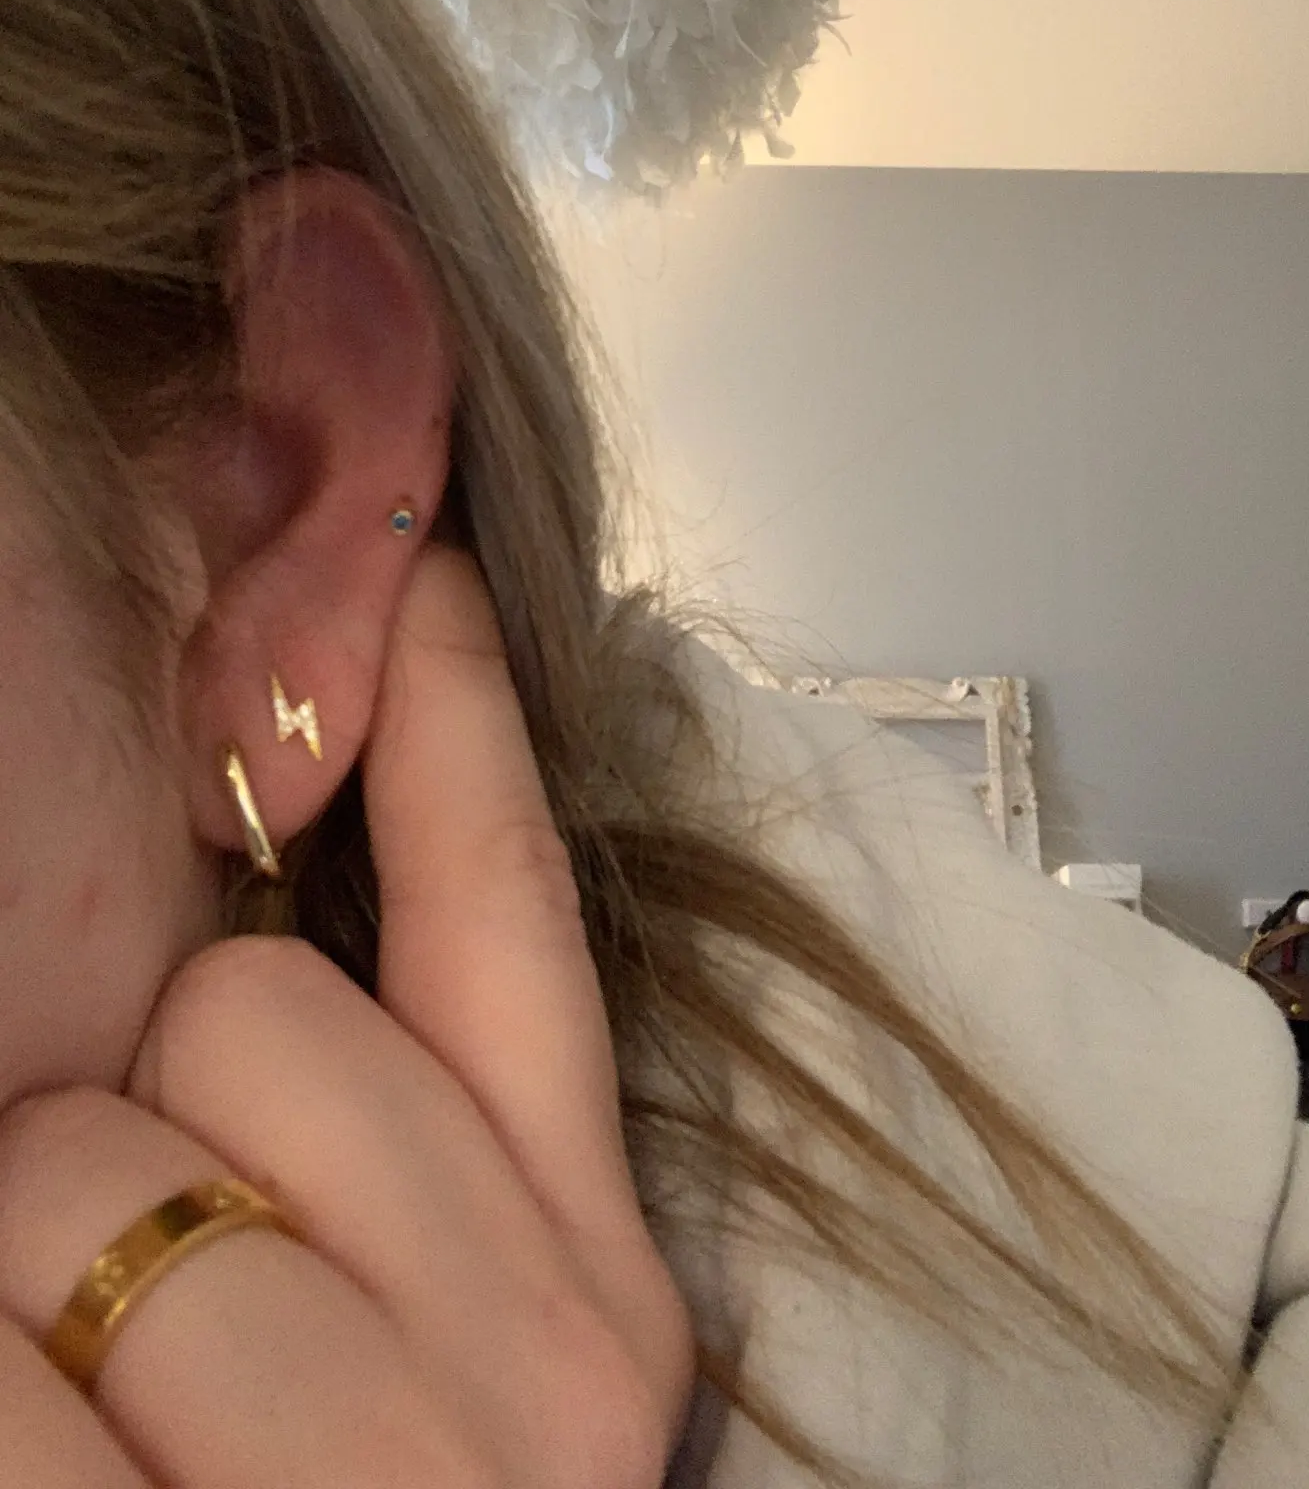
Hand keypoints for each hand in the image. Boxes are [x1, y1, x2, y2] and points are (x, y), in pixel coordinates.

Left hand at [0, 547, 695, 1486]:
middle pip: (247, 1008)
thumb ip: (392, 1150)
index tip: (427, 569)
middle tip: (152, 1320)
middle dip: (142, 1123)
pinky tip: (63, 1473)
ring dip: (27, 1288)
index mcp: (593, 1289)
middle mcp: (537, 1362)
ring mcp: (385, 1462)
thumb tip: (272, 940)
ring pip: (80, 1164)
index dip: (457, 721)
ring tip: (106, 1435)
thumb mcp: (438, 1358)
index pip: (515, 924)